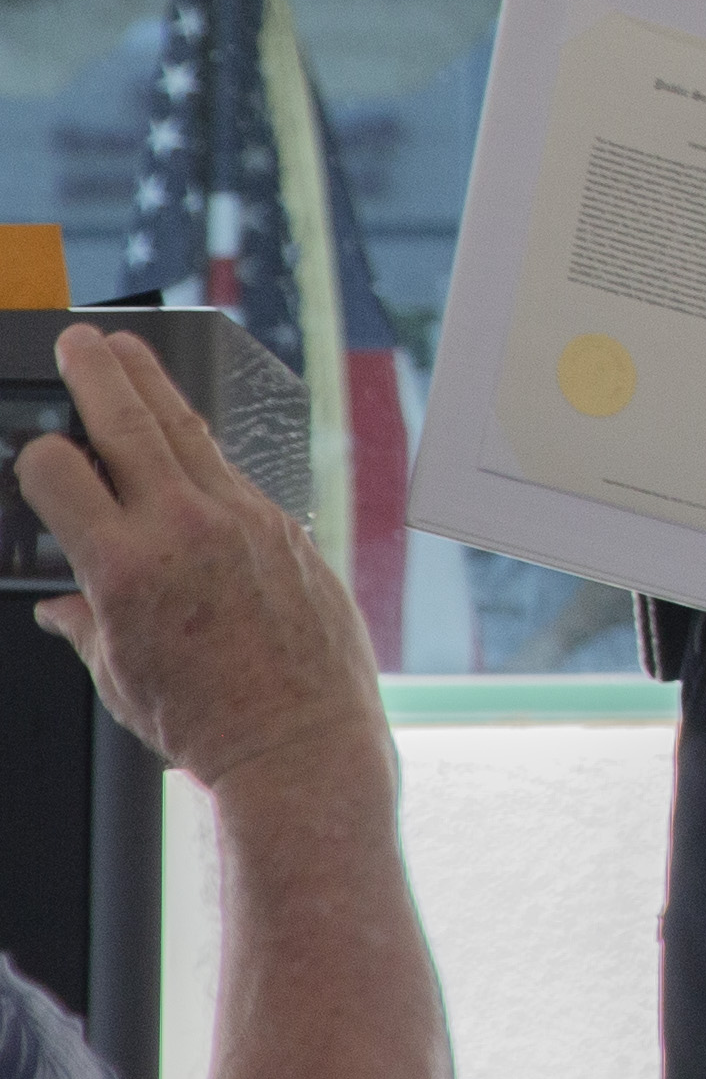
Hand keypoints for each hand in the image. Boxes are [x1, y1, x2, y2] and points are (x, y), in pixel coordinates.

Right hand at [20, 325, 390, 805]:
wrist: (299, 739)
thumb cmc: (206, 720)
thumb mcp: (118, 676)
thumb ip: (86, 624)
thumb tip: (64, 604)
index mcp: (126, 567)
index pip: (62, 475)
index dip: (38, 456)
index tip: (33, 449)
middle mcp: (185, 529)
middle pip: (130, 426)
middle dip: (99, 374)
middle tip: (79, 339)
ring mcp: (242, 520)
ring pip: (190, 433)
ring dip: (154, 387)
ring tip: (126, 352)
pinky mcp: (284, 525)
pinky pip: (232, 471)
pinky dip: (201, 446)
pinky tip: (185, 432)